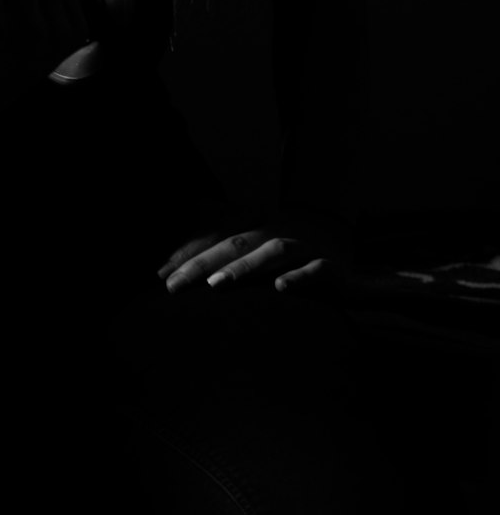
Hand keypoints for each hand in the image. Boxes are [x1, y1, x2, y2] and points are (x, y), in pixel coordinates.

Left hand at [158, 215, 350, 294]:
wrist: (353, 260)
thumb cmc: (297, 259)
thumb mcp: (261, 254)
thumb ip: (227, 255)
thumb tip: (180, 264)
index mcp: (259, 226)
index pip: (218, 234)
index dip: (189, 250)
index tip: (161, 273)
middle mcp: (279, 231)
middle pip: (237, 241)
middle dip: (202, 262)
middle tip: (174, 284)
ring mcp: (306, 246)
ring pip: (273, 250)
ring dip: (244, 266)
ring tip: (216, 285)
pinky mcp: (331, 266)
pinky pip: (316, 268)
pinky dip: (298, 276)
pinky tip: (280, 288)